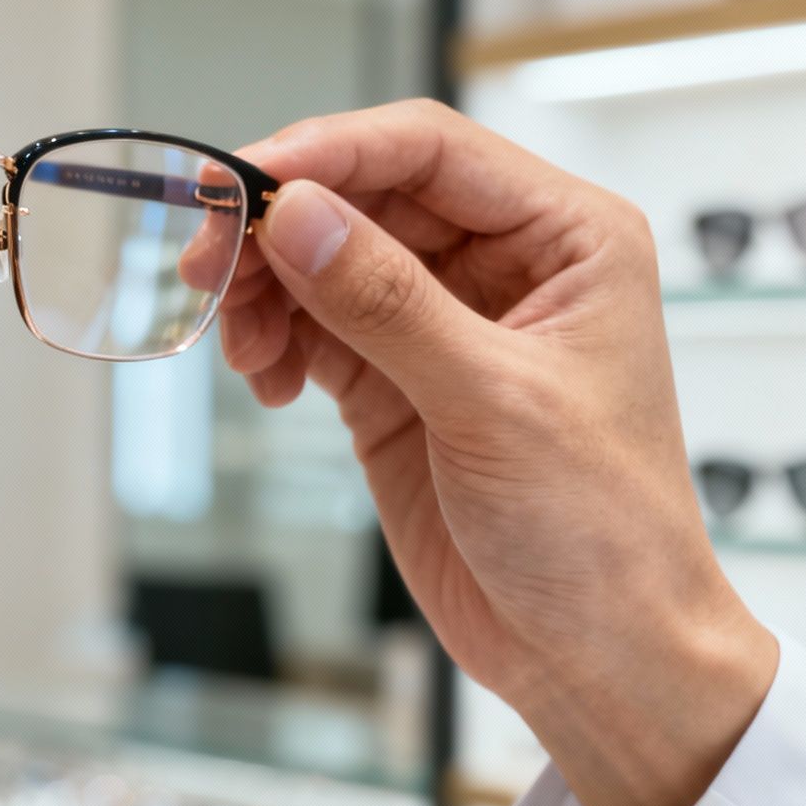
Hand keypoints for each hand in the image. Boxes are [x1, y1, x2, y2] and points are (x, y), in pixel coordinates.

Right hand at [219, 101, 776, 805]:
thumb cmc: (601, 530)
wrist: (598, 655)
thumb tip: (296, 215)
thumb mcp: (493, 404)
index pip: (427, 150)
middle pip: (360, 196)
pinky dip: (271, 341)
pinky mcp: (394, 377)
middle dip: (276, 226)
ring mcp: (442, 319)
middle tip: (204, 264)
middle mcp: (504, 262)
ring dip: (263, 289)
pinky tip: (267, 382)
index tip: (239, 179)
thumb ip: (387, 303)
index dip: (326, 152)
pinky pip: (310, 324)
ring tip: (239, 346)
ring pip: (323, 257)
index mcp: (565, 238)